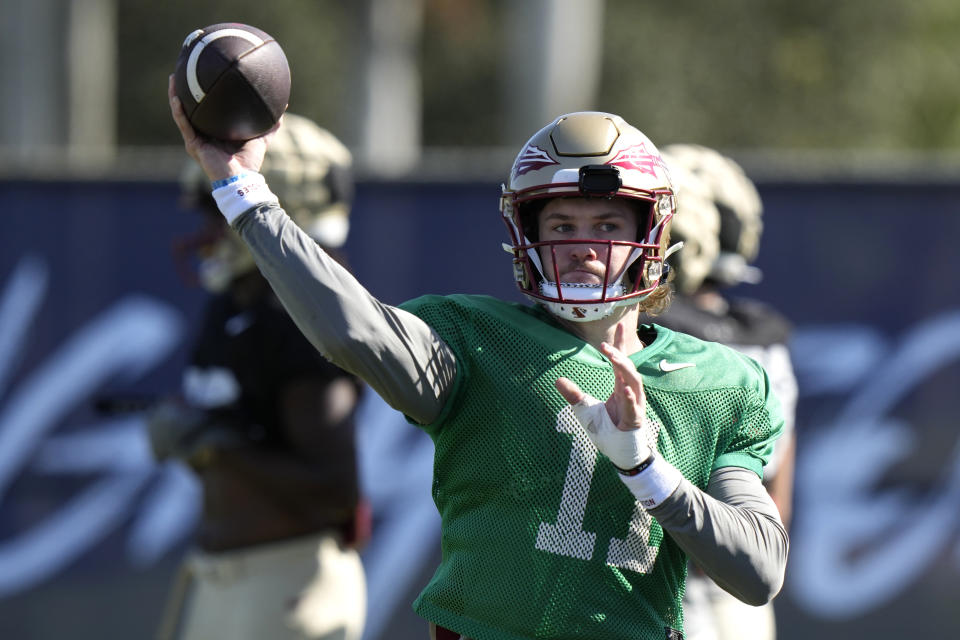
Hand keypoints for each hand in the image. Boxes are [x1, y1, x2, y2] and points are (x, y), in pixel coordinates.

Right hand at [167, 74, 279, 182]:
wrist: (242, 178)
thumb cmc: (249, 161)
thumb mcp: (261, 137)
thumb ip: (271, 124)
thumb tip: (283, 106)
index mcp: (214, 130)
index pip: (205, 108)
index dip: (201, 94)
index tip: (201, 74)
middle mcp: (202, 133)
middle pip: (189, 108)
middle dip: (182, 90)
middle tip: (181, 71)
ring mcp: (195, 139)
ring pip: (181, 113)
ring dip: (174, 96)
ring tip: (172, 79)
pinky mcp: (193, 145)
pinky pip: (183, 125)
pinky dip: (179, 112)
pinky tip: (176, 98)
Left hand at [555, 323, 651, 469]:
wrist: (620, 454)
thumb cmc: (607, 431)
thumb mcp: (585, 410)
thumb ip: (574, 394)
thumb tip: (558, 379)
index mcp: (621, 387)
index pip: (622, 362)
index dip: (621, 345)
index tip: (620, 326)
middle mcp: (630, 393)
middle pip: (629, 367)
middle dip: (619, 354)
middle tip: (604, 345)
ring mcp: (635, 405)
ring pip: (634, 382)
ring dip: (624, 368)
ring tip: (612, 356)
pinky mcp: (634, 420)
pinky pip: (633, 406)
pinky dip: (628, 398)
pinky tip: (623, 389)